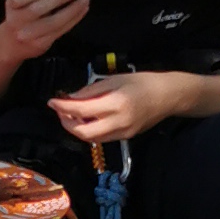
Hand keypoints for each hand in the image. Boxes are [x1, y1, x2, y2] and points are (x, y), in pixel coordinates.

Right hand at [1, 0, 89, 58]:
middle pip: (36, 10)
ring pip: (53, 23)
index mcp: (11, 5)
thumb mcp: (21, 2)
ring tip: (84, 1)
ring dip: (71, 11)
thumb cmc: (21, 15)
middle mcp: (16, 21)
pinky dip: (74, 20)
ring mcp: (28, 35)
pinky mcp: (41, 44)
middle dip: (56, 0)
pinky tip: (82, 10)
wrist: (12, 44)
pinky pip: (60, 31)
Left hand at [50, 68, 183, 144]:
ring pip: (91, 138)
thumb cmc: (143, 82)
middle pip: (82, 132)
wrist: (167, 96)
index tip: (52, 101)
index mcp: (115, 104)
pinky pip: (101, 138)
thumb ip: (92, 90)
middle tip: (60, 111)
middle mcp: (118, 122)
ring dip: (76, 128)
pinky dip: (89, 130)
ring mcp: (122, 132)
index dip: (63, 107)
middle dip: (66, 123)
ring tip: (71, 114)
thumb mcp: (115, 79)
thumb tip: (71, 98)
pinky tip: (86, 119)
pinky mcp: (125, 137)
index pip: (81, 109)